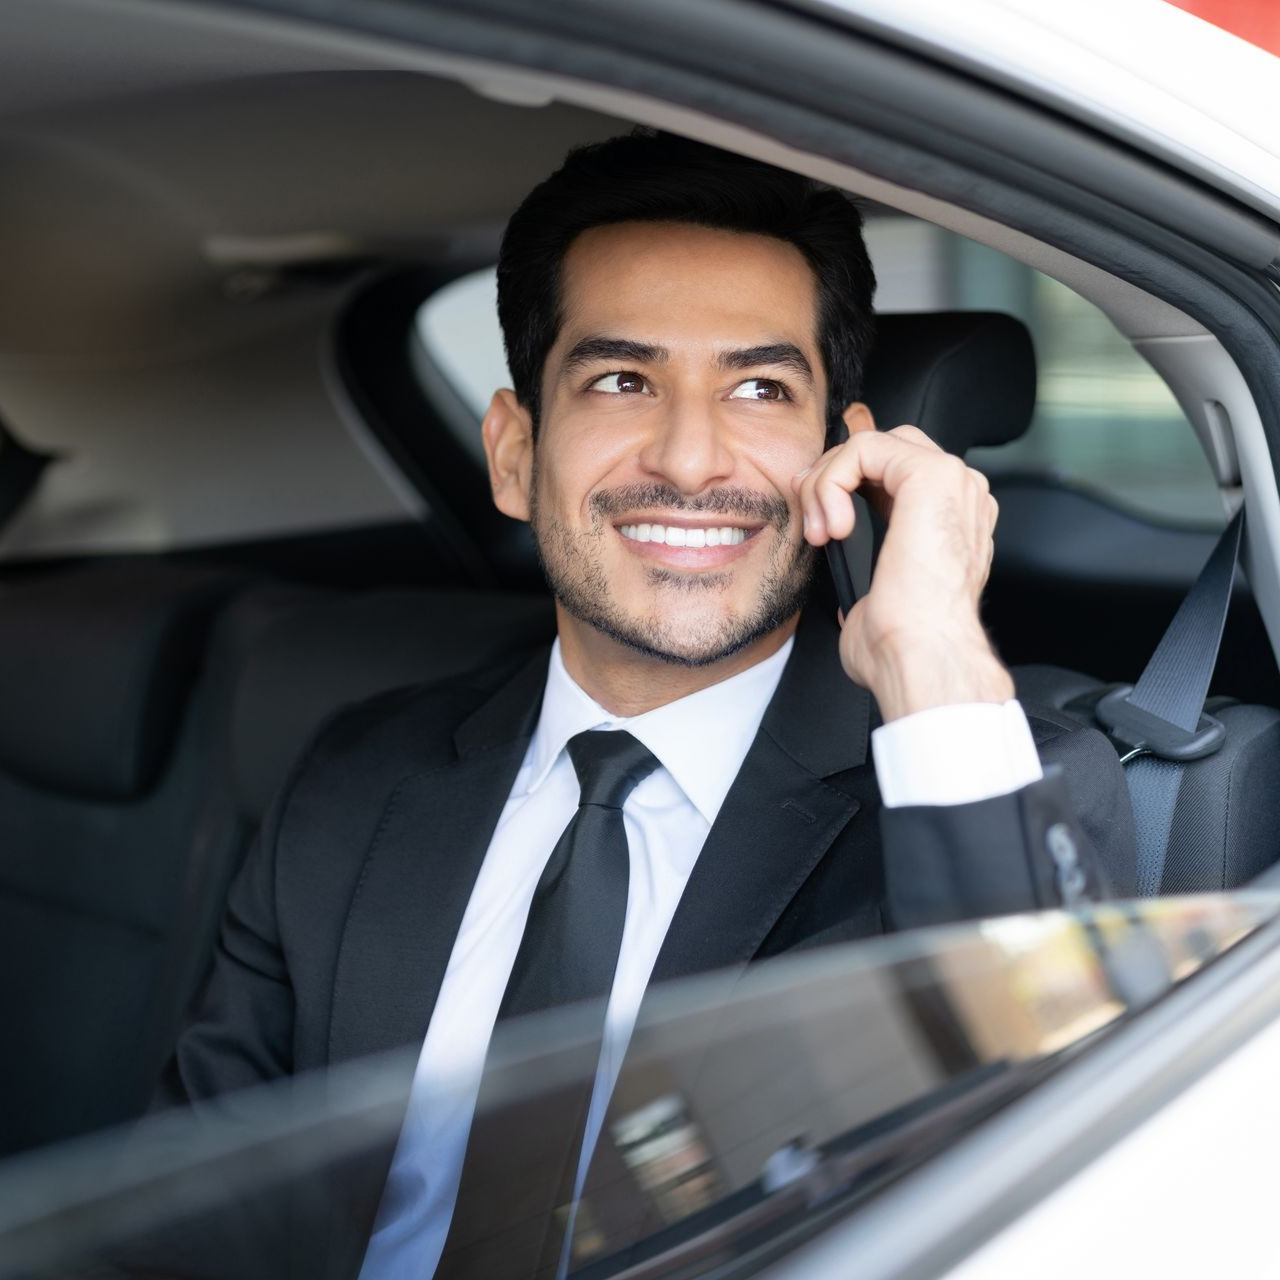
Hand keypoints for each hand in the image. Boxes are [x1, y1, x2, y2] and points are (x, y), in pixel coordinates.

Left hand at [792, 423, 1013, 720]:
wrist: (922, 657)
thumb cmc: (904, 642)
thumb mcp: (875, 597)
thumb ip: (865, 572)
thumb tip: (843, 579)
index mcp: (951, 520)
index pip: (893, 470)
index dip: (844, 483)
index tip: (817, 520)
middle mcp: (959, 495)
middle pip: (883, 447)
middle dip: (833, 474)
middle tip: (813, 520)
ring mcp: (952, 481)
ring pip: (869, 444)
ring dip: (827, 483)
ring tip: (821, 532)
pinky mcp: (931, 475)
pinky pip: (864, 448)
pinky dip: (832, 481)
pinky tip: (833, 526)